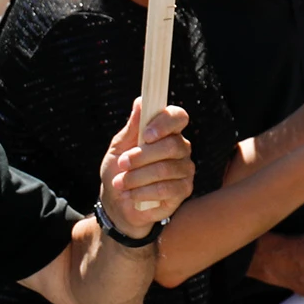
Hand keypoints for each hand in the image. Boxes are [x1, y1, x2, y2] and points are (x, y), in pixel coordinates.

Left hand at [98, 98, 194, 222]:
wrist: (118, 202)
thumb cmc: (120, 170)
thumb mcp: (119, 147)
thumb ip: (132, 127)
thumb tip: (141, 101)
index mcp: (166, 132)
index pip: (178, 117)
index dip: (165, 123)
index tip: (146, 135)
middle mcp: (181, 148)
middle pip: (172, 145)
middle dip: (142, 156)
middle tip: (122, 164)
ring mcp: (185, 169)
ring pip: (166, 168)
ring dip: (137, 176)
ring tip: (120, 182)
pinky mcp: (184, 190)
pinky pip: (166, 188)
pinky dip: (143, 192)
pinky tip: (132, 195)